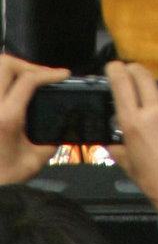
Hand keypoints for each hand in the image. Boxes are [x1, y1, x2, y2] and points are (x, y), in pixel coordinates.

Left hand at [0, 54, 67, 182]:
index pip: (28, 80)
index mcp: (6, 118)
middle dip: (27, 65)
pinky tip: (11, 95)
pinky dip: (2, 85)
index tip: (62, 75)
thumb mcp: (36, 160)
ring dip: (11, 72)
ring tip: (25, 82)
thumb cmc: (3, 179)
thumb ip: (53, 137)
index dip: (49, 73)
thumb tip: (65, 120)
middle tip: (41, 76)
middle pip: (5, 64)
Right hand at [106, 60, 157, 219]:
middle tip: (128, 70)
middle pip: (143, 76)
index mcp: (135, 123)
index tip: (113, 66)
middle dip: (134, 69)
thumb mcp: (128, 165)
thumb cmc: (157, 182)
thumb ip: (119, 148)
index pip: (122, 84)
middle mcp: (155, 112)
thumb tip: (114, 142)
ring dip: (150, 94)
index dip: (116, 70)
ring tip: (147, 110)